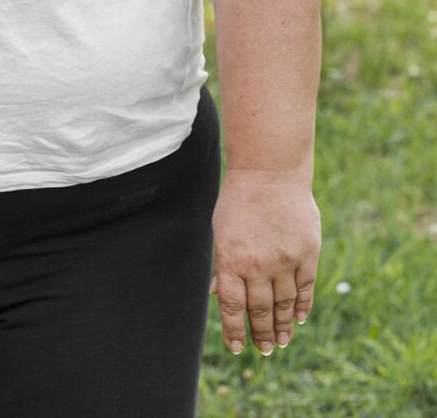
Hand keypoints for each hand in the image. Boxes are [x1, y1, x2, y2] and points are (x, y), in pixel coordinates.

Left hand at [211, 168, 320, 355]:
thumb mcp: (221, 232)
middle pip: (260, 309)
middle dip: (261, 333)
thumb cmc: (238, 202)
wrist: (269, 174)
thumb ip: (223, 265)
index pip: (233, 306)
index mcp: (231, 260)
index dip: (234, 330)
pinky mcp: (307, 254)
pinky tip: (299, 319)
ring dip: (282, 325)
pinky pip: (305, 288)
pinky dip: (302, 306)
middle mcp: (258, 265)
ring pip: (284, 304)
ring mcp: (285, 261)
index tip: (237, 348)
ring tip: (281, 342)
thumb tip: (217, 294)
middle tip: (264, 350)